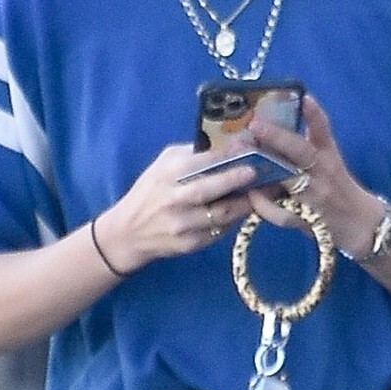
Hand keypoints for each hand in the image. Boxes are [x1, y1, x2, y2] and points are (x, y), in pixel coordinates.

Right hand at [93, 144, 266, 274]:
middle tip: (257, 172)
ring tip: (262, 193)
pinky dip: (233, 221)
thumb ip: (191, 155)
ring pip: (220, 214)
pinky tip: (244, 211)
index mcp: (167, 174)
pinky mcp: (189, 244)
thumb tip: (228, 145)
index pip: (200, 161)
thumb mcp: (163, 165)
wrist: (128, 232)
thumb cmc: (150, 191)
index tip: (249, 148)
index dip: (226, 155)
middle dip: (235, 180)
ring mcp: (182, 225)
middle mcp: (173, 200)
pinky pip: (218, 231)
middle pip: (208, 189)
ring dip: (244, 204)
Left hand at [242, 94, 381, 258]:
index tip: (304, 97)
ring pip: (288, 180)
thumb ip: (313, 139)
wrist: (359, 223)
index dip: (314, 113)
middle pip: (302, 151)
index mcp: (328, 155)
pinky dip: (265, 206)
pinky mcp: (306, 219)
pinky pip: (282, 213)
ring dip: (264, 170)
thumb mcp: (330, 159)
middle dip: (278, 137)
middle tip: (255, 124)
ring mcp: (315, 196)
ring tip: (242, 159)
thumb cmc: (339, 187)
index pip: (323, 130)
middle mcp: (323, 173)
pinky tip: (252, 197)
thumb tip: (290, 113)